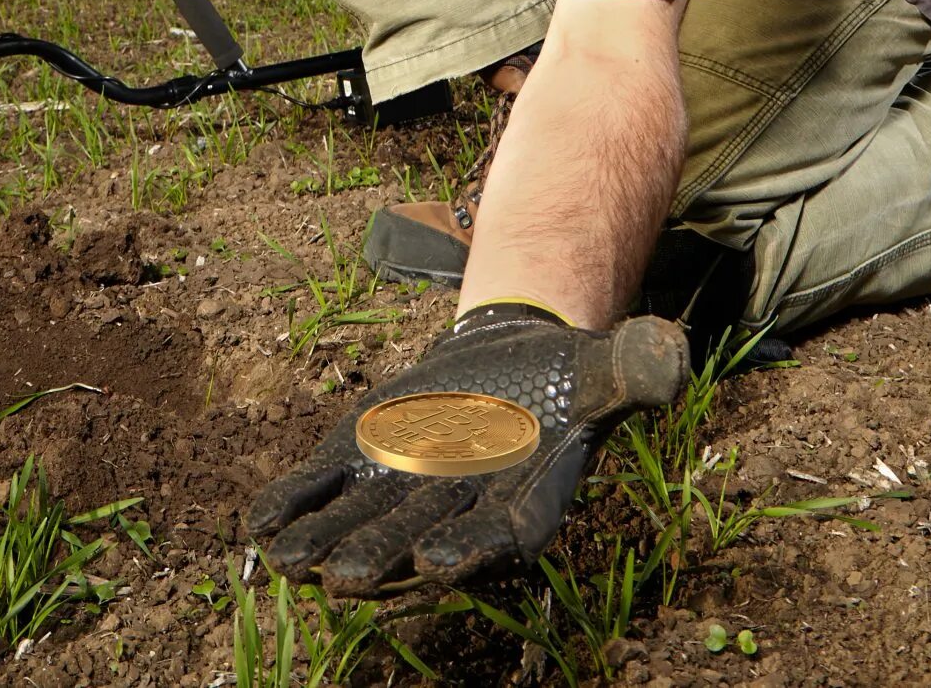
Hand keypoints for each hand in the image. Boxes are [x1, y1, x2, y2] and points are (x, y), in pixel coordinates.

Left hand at [245, 306, 687, 595]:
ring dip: (323, 543)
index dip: (471, 549)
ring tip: (288, 563)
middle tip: (345, 580)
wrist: (506, 360)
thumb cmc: (563, 377)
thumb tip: (670, 351)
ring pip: (360, 522)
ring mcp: (402, 488)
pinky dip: (291, 503)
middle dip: (381, 556)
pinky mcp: (360, 462)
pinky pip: (319, 488)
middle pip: (417, 536)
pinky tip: (259, 523)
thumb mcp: (605, 366)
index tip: (441, 561)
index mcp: (525, 494)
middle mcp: (458, 506)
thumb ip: (635, 368)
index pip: (502, 533)